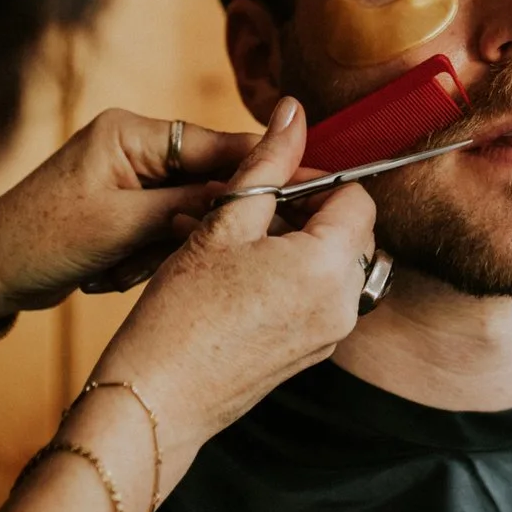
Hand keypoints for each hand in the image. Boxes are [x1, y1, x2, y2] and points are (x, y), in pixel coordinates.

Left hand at [0, 110, 257, 318]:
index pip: (219, 145)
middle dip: (195, 227)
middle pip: (209, 181)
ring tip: (118, 266)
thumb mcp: (123, 225)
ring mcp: (131, 179)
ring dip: (165, 249)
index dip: (266, 167)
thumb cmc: (40, 241)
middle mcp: (136, 147)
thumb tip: (254, 190)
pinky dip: (148, 257)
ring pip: (190, 213)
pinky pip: (166, 231)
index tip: (310, 186)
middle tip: (163, 253)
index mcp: (133, 133)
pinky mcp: (126, 209)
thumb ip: (192, 204)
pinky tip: (113, 272)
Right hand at [87, 96, 373, 469]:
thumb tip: (293, 110)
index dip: (313, 178)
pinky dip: (286, 276)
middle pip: (348, 230)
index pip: (354, 195)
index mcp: (330, 265)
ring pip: (330, 263)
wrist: (157, 401)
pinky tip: (231, 274)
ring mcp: (330, 334)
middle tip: (244, 209)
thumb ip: (267, 163)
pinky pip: (315, 298)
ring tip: (228, 240)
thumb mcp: (224, 222)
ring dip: (290, 242)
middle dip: (302, 210)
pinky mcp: (310, 354)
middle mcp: (345, 303)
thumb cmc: (182, 312)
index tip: (268, 181)